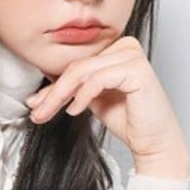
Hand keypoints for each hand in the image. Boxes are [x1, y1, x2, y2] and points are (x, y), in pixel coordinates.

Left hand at [24, 36, 189, 178]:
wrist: (153, 142)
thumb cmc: (128, 120)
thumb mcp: (91, 99)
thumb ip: (71, 88)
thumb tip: (40, 90)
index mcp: (116, 48)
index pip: (77, 62)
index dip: (53, 84)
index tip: (35, 103)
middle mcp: (126, 46)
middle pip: (77, 66)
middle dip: (53, 92)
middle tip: (36, 111)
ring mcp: (133, 56)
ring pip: (83, 71)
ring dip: (60, 95)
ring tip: (49, 113)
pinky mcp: (137, 69)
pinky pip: (97, 78)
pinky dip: (82, 96)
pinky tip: (75, 111)